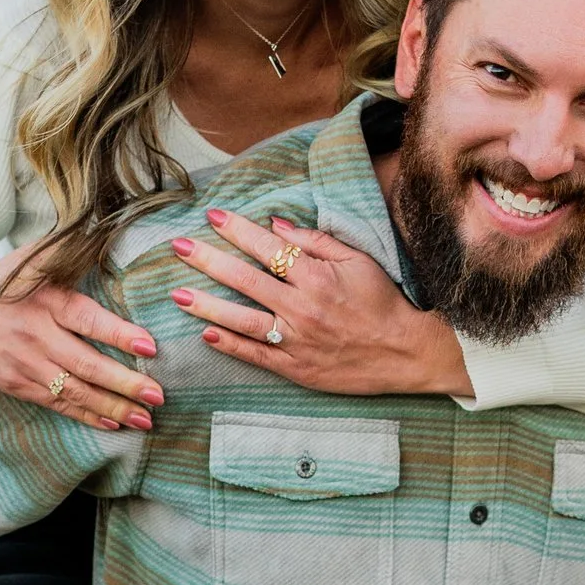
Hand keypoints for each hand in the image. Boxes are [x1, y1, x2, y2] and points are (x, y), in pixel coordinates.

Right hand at [0, 241, 163, 430]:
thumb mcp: (29, 259)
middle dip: (125, 383)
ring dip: (112, 407)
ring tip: (145, 420)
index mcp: (45, 300)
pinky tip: (112, 423)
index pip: (87, 319)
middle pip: (86, 364)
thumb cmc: (0, 285)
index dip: (119, 334)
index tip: (150, 346)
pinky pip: (57, 405)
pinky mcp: (17, 386)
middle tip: (158, 395)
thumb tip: (104, 229)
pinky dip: (85, 416)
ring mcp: (26, 365)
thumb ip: (65, 250)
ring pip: (75, 392)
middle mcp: (37, 336)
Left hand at [169, 207, 470, 395]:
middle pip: (245, 280)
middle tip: (179, 247)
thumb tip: (275, 224)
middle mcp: (302, 308)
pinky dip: (230, 345)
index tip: (212, 216)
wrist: (405, 353)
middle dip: (208, 261)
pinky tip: (206, 334)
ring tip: (178, 295)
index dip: (237, 230)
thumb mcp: (358, 261)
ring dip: (207, 306)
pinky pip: (257, 356)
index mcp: (317, 277)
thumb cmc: (383, 302)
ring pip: (243, 321)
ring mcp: (297, 341)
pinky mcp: (297, 369)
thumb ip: (316, 241)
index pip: (267, 247)